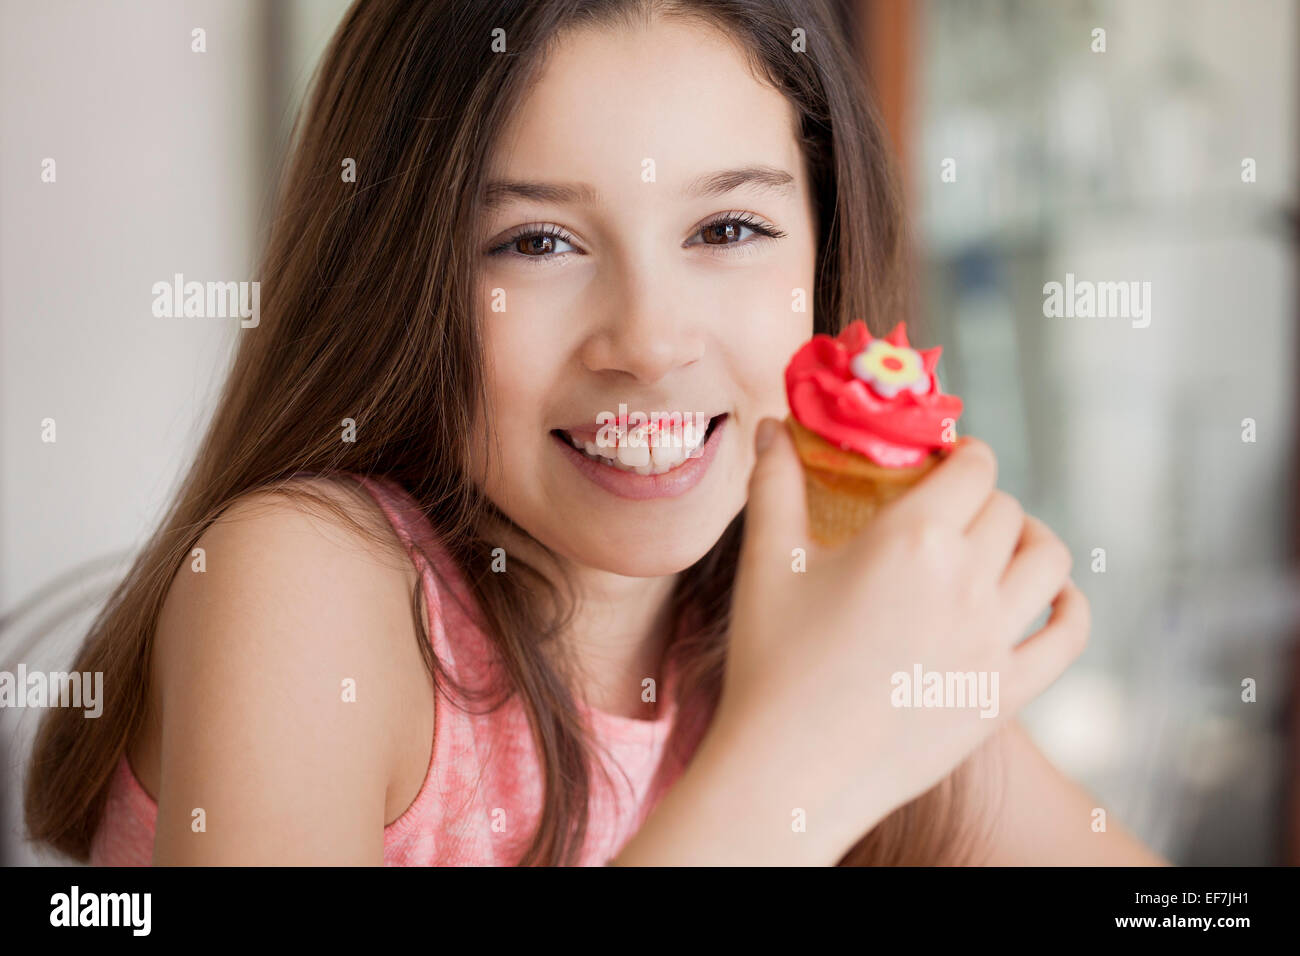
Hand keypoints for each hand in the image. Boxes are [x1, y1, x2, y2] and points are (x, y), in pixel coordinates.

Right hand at [710, 418, 1088, 861]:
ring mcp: (994, 640)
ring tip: (1004, 544)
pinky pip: (1068, 635)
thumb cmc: (770, 660)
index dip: (964, 455)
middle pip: (1008, 510)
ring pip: (1049, 561)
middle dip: (982, 499)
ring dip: (1031, 540)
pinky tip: (1054, 598)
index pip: (975, 467)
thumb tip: (770, 428)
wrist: (789, 770)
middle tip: (952, 511)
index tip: (944, 463)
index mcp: (913, 538)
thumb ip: (774, 483)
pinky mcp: (1006, 693)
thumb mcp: (767, 561)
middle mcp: (966, 581)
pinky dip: (1070, 607)